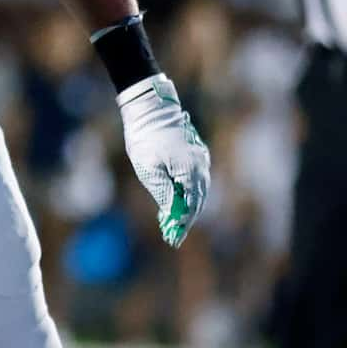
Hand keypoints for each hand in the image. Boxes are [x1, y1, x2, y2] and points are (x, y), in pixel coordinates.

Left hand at [117, 72, 211, 246]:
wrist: (150, 109)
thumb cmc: (145, 139)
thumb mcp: (149, 170)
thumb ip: (165, 193)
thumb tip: (174, 213)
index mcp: (190, 171)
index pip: (191, 205)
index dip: (182, 224)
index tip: (173, 239)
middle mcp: (201, 165)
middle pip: (198, 200)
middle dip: (185, 218)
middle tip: (172, 235)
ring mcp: (201, 158)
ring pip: (199, 190)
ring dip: (187, 206)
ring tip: (172, 222)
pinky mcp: (196, 153)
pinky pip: (196, 178)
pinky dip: (188, 192)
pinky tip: (176, 200)